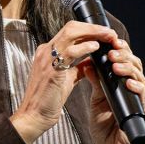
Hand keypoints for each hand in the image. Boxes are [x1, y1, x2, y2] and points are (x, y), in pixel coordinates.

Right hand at [10, 20, 119, 143]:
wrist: (34, 115)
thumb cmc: (47, 100)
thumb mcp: (65, 79)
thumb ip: (76, 68)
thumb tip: (90, 61)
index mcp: (47, 52)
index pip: (70, 32)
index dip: (89, 30)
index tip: (105, 35)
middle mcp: (45, 51)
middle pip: (71, 28)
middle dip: (94, 28)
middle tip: (110, 33)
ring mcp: (46, 58)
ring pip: (71, 34)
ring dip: (93, 33)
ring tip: (108, 37)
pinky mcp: (51, 69)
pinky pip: (69, 51)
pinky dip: (85, 47)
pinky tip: (95, 48)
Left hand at [78, 35, 144, 143]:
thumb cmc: (103, 121)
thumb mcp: (95, 97)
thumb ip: (94, 80)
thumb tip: (87, 62)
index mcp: (121, 80)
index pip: (123, 59)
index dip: (119, 49)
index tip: (109, 41)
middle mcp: (132, 86)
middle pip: (134, 64)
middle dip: (123, 56)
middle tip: (111, 53)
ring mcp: (138, 98)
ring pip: (140, 77)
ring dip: (128, 69)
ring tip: (116, 66)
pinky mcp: (141, 111)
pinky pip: (142, 96)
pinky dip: (136, 88)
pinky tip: (128, 83)